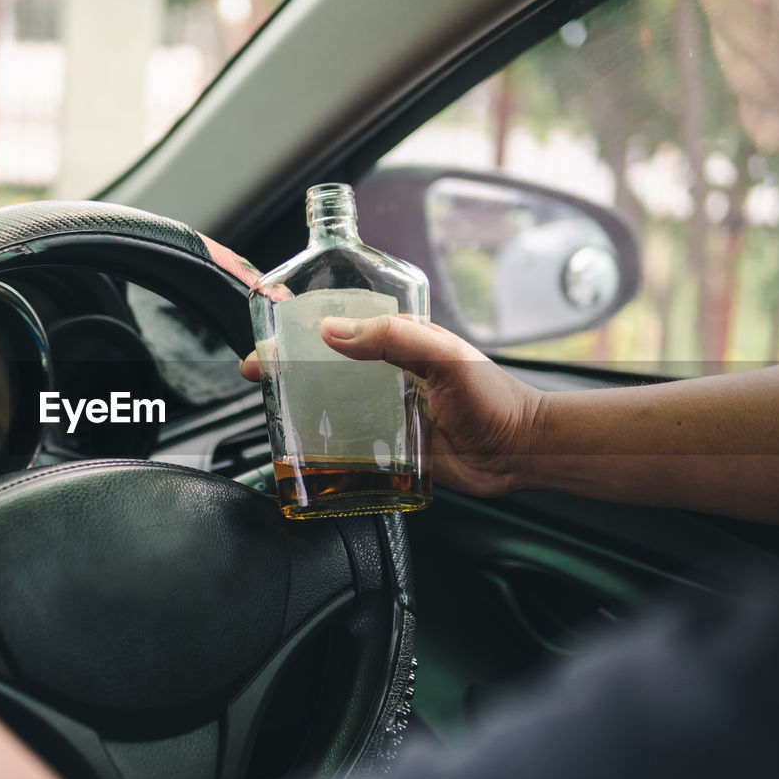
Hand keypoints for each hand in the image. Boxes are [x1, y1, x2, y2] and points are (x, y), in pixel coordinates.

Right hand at [240, 315, 546, 496]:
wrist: (522, 451)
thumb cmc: (494, 397)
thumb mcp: (444, 353)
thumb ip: (393, 337)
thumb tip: (332, 332)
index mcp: (396, 342)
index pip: (338, 327)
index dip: (300, 329)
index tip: (270, 336)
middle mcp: (384, 376)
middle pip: (322, 367)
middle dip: (285, 369)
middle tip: (257, 376)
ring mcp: (384, 413)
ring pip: (328, 407)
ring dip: (298, 409)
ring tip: (272, 413)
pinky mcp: (387, 449)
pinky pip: (346, 447)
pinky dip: (321, 449)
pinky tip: (304, 452)